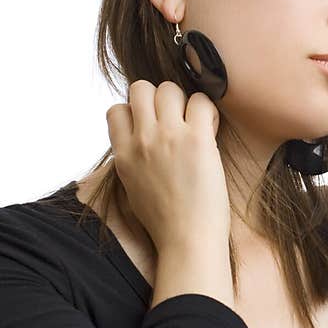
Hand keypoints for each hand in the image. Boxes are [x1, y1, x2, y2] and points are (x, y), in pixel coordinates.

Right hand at [106, 80, 230, 252]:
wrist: (187, 239)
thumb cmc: (165, 220)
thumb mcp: (133, 186)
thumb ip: (133, 158)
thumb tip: (141, 140)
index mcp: (123, 154)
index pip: (116, 109)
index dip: (135, 112)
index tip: (152, 127)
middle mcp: (142, 140)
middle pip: (141, 89)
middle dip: (159, 98)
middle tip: (175, 119)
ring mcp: (168, 136)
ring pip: (169, 88)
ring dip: (184, 100)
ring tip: (195, 123)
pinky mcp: (197, 139)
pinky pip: (201, 101)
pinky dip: (207, 110)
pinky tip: (211, 129)